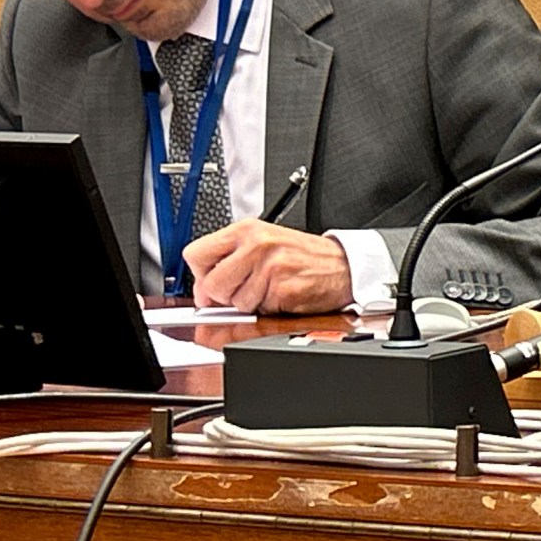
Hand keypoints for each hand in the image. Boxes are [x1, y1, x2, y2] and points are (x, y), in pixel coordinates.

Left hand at [183, 221, 353, 313]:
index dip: (201, 275)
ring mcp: (271, 266)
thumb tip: (202, 290)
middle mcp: (257, 244)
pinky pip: (258, 310)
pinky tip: (282, 295)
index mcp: (247, 230)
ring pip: (234, 302)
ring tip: (269, 289)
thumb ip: (229, 259)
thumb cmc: (304, 256)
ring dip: (250, 304)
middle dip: (224, 296)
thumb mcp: (264, 243)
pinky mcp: (284, 288)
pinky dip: (268, 309)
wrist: (345, 265)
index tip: (213, 281)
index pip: (195, 254)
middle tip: (245, 289)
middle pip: (211, 284)